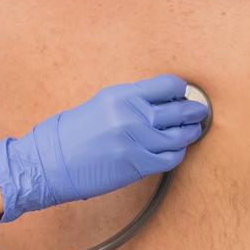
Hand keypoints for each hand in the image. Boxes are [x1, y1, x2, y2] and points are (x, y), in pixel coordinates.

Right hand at [0, 75, 207, 222]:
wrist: (50, 162)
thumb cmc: (71, 134)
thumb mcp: (100, 105)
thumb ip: (131, 102)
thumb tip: (161, 103)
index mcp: (121, 95)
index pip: (168, 85)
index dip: (181, 91)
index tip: (184, 95)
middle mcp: (131, 115)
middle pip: (180, 110)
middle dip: (194, 111)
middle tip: (199, 112)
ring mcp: (136, 141)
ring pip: (180, 136)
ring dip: (190, 134)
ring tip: (192, 131)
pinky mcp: (137, 164)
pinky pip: (170, 158)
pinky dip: (177, 154)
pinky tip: (174, 150)